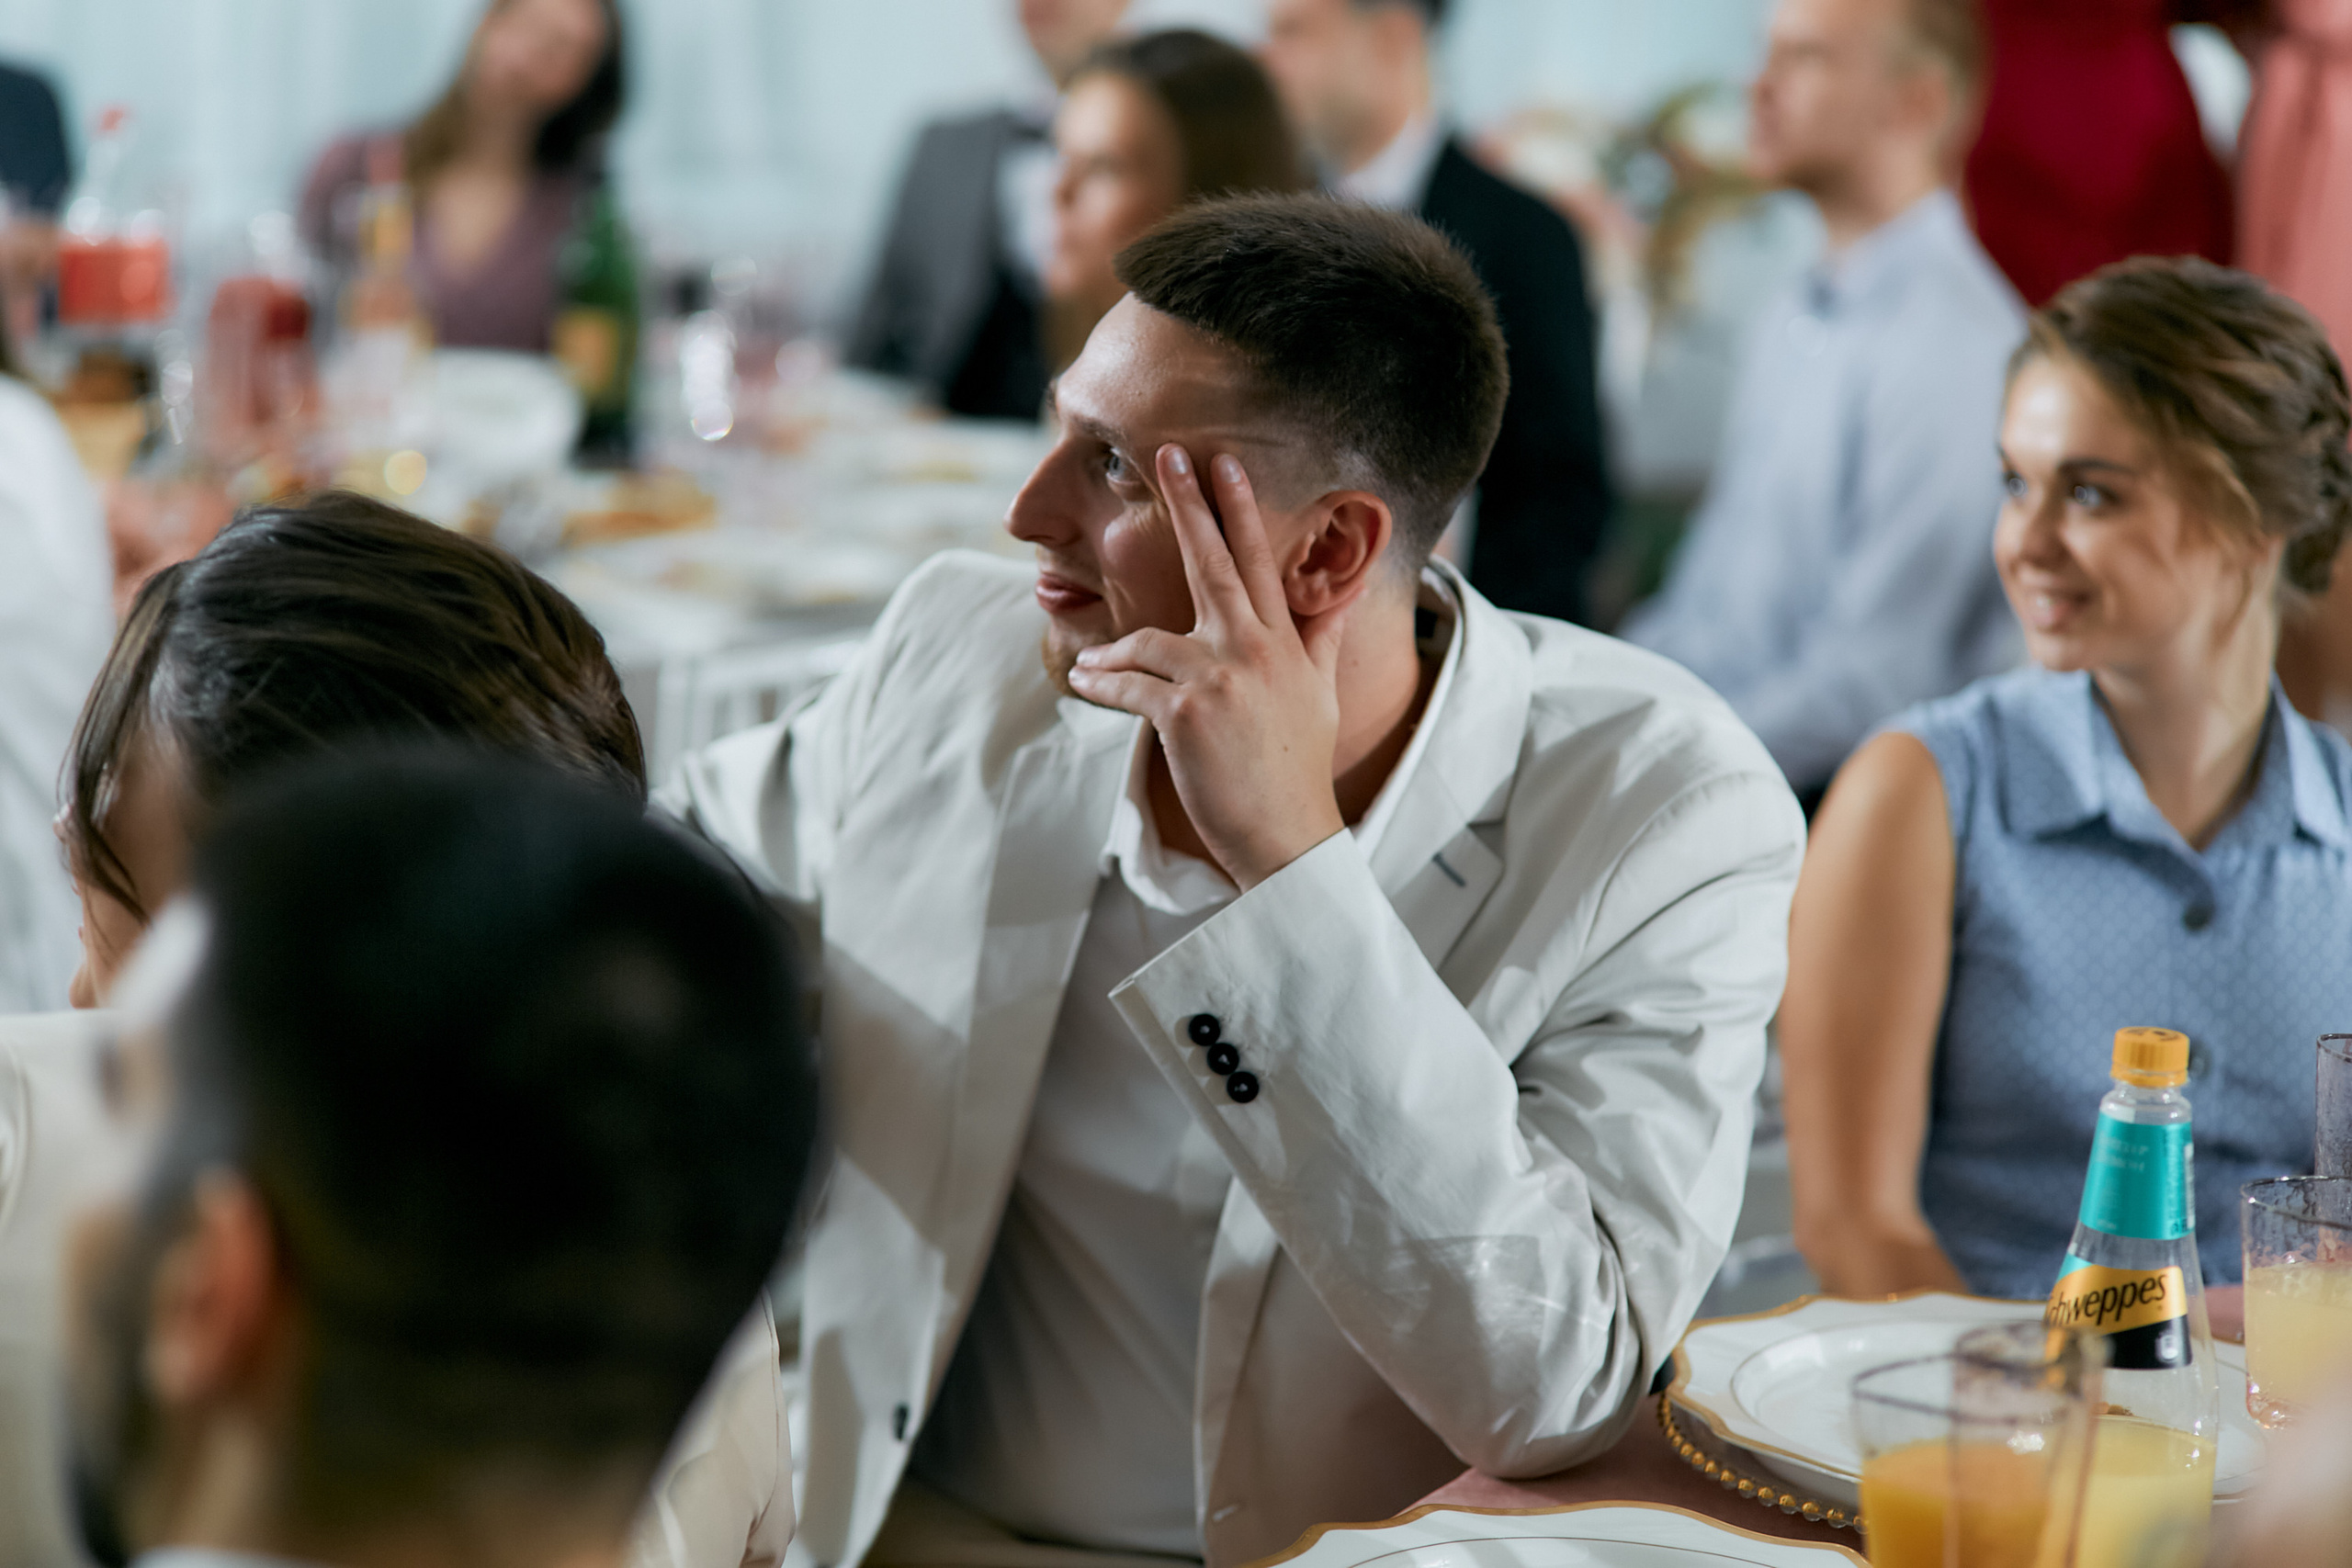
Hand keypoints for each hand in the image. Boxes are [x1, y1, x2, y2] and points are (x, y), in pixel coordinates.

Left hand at [1065, 445, 1348, 888]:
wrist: (1286, 833)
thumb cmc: (1299, 766)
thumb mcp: (1322, 694)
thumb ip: (1323, 638)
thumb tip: (1345, 595)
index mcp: (1282, 643)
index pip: (1261, 563)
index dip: (1239, 510)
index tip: (1223, 465)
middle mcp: (1253, 650)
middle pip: (1214, 565)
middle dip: (1190, 507)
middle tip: (1167, 455)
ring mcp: (1219, 679)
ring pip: (1147, 641)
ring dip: (1112, 652)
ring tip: (1091, 663)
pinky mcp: (1184, 714)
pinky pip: (1128, 685)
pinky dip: (1102, 684)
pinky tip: (1084, 681)